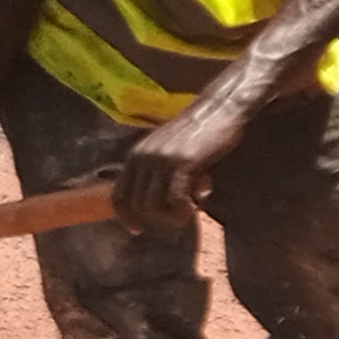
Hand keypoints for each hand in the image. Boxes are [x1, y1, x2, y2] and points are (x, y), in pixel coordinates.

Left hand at [112, 103, 240, 233]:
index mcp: (135, 155)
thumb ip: (154, 169)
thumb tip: (152, 199)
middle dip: (154, 220)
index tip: (138, 229)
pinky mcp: (183, 163)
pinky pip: (175, 200)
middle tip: (175, 219)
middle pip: (135, 205)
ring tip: (188, 213)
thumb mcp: (166, 149)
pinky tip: (197, 207)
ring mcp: (162, 160)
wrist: (220, 108)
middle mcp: (143, 158)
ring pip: (152, 207)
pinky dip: (183, 211)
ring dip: (170, 218)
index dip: (126, 216)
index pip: (118, 195)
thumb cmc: (198, 131)